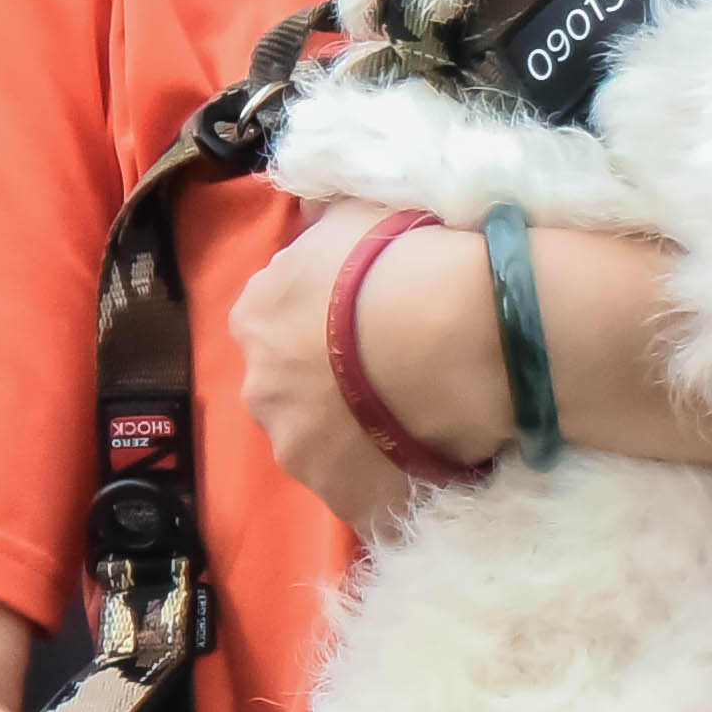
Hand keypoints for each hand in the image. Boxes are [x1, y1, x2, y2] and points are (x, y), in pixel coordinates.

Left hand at [232, 201, 493, 530]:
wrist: (453, 333)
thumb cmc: (402, 261)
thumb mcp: (357, 212)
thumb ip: (327, 224)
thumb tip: (316, 218)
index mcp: (258, 316)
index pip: (276, 321)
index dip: (322, 322)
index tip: (365, 321)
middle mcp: (262, 388)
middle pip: (294, 389)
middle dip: (335, 385)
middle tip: (400, 370)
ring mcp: (301, 452)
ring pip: (329, 446)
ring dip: (365, 436)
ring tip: (428, 418)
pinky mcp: (347, 500)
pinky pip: (372, 493)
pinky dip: (397, 482)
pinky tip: (437, 461)